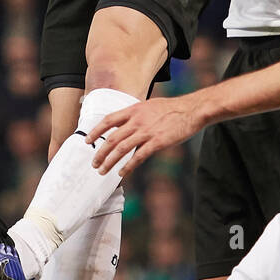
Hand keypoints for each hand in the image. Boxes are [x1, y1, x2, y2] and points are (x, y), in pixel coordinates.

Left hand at [84, 97, 201, 178]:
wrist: (191, 110)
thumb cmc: (172, 108)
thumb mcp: (150, 106)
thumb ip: (137, 115)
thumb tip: (127, 124)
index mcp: (134, 110)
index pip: (109, 120)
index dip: (96, 131)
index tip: (88, 140)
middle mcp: (137, 120)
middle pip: (112, 138)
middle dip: (100, 152)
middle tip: (94, 163)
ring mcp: (147, 131)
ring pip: (121, 149)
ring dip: (110, 161)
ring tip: (102, 171)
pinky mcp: (157, 142)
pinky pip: (138, 156)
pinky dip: (128, 166)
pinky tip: (122, 173)